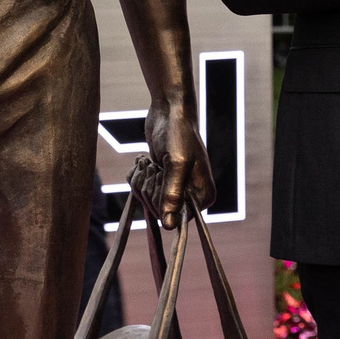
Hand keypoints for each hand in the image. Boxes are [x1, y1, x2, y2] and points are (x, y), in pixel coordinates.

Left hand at [145, 95, 214, 219]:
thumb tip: (170, 227)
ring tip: (149, 161)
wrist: (169, 111)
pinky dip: (136, 174)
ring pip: (146, 200)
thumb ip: (172, 195)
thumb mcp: (176, 164)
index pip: (176, 220)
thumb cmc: (178, 134)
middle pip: (158, 211)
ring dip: (141, 179)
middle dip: (148, 187)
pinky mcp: (159, 179)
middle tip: (154, 166)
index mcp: (203, 197)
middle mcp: (191, 196)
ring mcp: (174, 188)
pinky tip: (144, 160)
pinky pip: (139, 189)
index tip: (160, 176)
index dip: (161, 201)